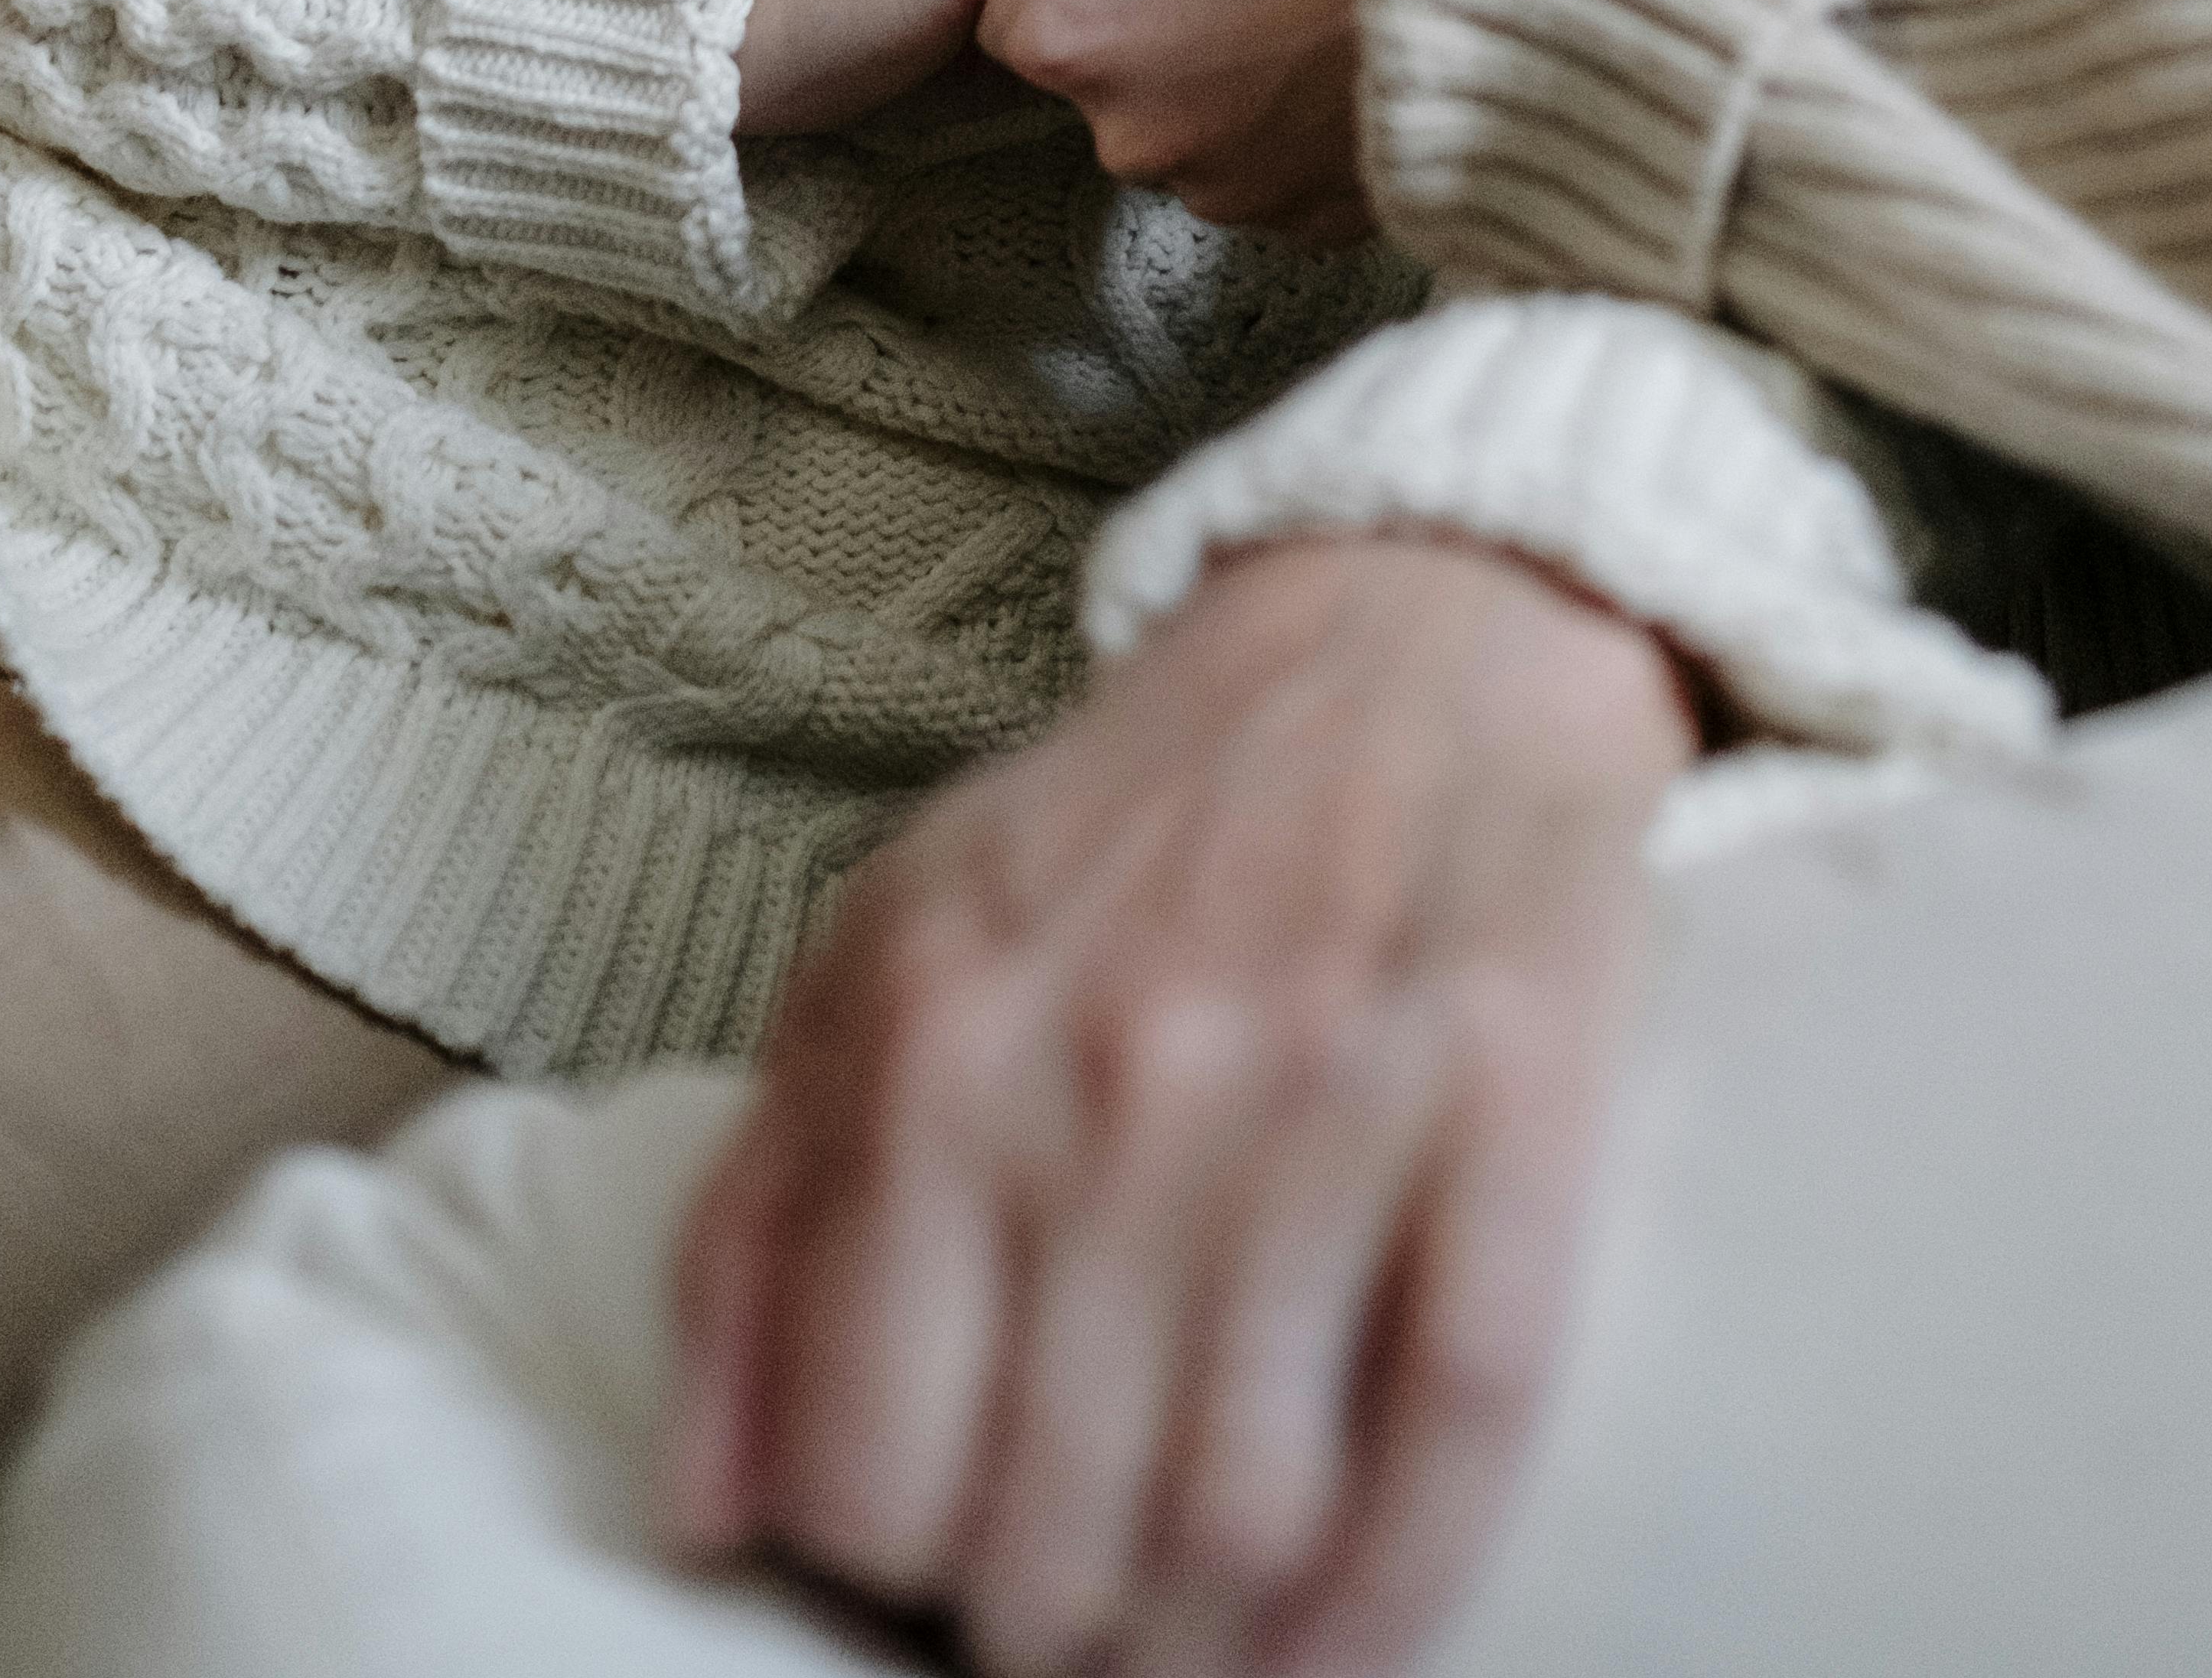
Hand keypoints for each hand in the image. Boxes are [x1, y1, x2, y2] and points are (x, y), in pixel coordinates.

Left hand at [664, 533, 1691, 1677]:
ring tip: (1180, 1638)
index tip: (927, 1565)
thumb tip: (703, 1508)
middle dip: (1046, 1631)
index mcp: (939, 1047)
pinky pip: (1454, 1430)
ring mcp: (1328, 1099)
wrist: (1410, 636)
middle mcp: (1121, 1081)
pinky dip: (1388, 1602)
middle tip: (1065, 1615)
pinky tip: (1332, 1656)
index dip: (885, 1568)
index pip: (868, 1466)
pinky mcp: (1507, 1105)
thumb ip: (755, 1221)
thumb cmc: (1134, 827)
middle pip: (1052, 1531)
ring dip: (1200, 1648)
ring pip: (1240, 1522)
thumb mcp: (879, 959)